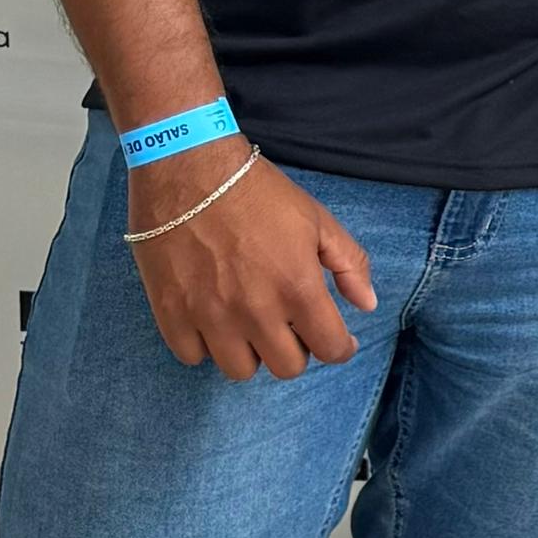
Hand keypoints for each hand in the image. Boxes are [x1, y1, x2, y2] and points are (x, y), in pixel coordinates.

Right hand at [129, 145, 375, 378]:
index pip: (330, 349)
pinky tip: (211, 320)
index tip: (335, 340)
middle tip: (288, 326)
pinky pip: (191, 356)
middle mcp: (255, 311)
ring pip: (239, 370)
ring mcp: (210, 315)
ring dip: (250, 352)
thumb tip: (366, 305)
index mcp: (298, 288)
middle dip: (295, 350)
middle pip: (286, 368)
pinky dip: (203, 345)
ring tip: (249, 324)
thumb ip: (349, 264)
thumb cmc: (257, 191)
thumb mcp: (317, 219)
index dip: (339, 348)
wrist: (188, 166)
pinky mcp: (171, 311)